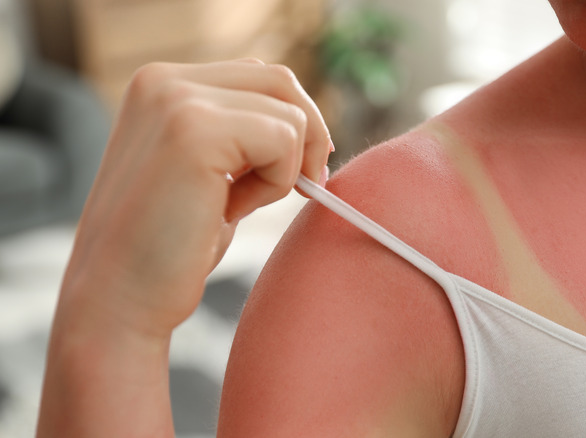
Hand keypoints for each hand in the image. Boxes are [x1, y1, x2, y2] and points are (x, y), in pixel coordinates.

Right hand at [60, 59, 331, 335]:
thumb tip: (305, 127)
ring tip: (237, 207)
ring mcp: (176, 100)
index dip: (295, 123)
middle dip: (309, 138)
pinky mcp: (195, 131)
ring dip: (284, 169)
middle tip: (308, 187)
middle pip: (281, 82)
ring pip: (289, 114)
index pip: (260, 77)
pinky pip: (283, 140)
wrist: (120, 299)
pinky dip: (276, 183)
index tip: (303, 170)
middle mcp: (164, 80)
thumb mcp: (209, 173)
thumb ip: (241, 137)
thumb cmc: (170, 246)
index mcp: (162, 85)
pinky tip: (230, 212)